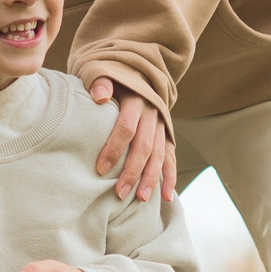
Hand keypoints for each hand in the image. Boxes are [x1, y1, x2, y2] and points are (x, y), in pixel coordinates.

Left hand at [90, 78, 177, 202]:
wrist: (139, 72)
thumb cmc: (114, 78)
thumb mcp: (105, 72)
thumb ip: (100, 81)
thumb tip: (100, 97)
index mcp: (137, 100)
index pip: (126, 128)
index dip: (114, 148)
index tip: (100, 169)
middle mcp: (153, 114)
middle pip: (144, 146)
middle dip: (132, 171)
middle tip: (119, 193)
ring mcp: (162, 126)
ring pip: (159, 155)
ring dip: (151, 178)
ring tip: (141, 199)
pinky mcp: (167, 135)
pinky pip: (170, 157)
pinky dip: (170, 177)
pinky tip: (166, 197)